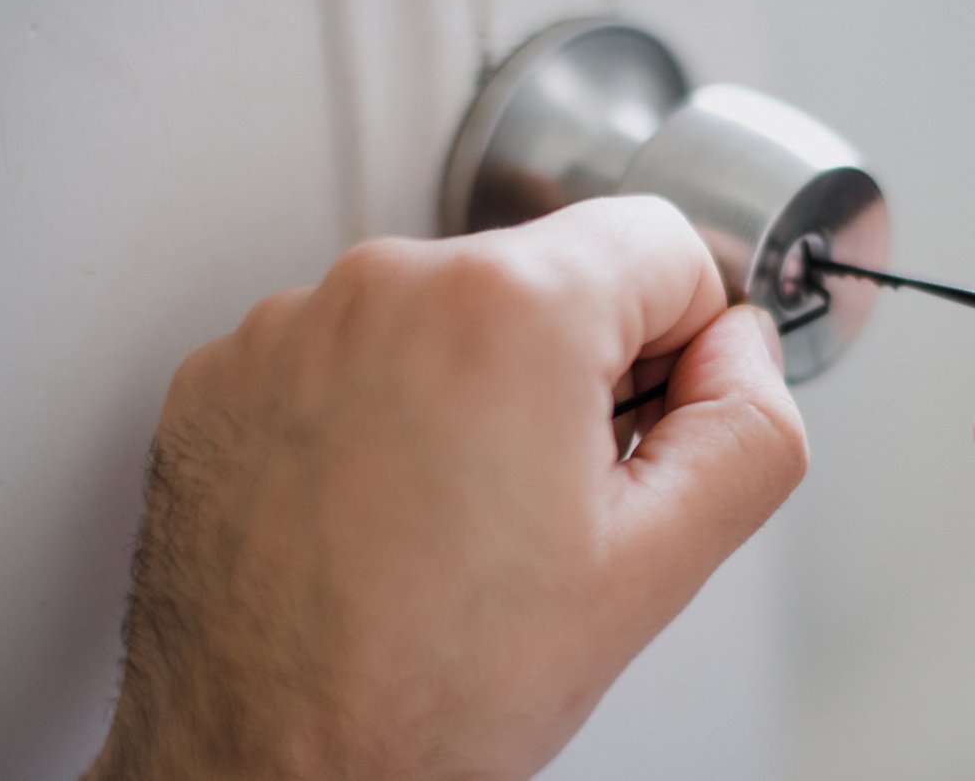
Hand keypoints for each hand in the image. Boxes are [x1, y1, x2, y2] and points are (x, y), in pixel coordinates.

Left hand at [85, 196, 806, 779]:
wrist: (263, 768)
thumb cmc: (433, 690)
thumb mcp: (658, 567)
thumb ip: (752, 429)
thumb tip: (739, 352)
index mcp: (508, 309)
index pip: (663, 246)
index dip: (679, 350)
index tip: (633, 436)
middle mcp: (383, 286)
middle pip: (548, 277)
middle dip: (572, 374)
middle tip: (542, 507)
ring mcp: (287, 327)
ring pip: (444, 315)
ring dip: (468, 393)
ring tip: (445, 523)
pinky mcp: (222, 375)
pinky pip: (345, 352)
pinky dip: (372, 413)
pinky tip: (371, 514)